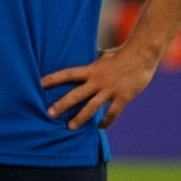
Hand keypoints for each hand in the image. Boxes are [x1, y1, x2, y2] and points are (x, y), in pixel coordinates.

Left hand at [42, 44, 159, 129]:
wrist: (141, 56)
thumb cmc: (121, 54)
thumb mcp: (103, 55)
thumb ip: (93, 59)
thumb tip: (83, 53)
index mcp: (91, 69)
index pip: (67, 74)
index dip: (53, 78)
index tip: (39, 84)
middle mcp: (97, 80)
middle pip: (76, 94)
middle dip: (62, 104)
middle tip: (49, 113)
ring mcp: (110, 90)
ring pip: (92, 107)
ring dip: (80, 118)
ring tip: (70, 127)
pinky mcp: (123, 97)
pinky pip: (112, 113)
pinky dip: (106, 121)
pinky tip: (100, 127)